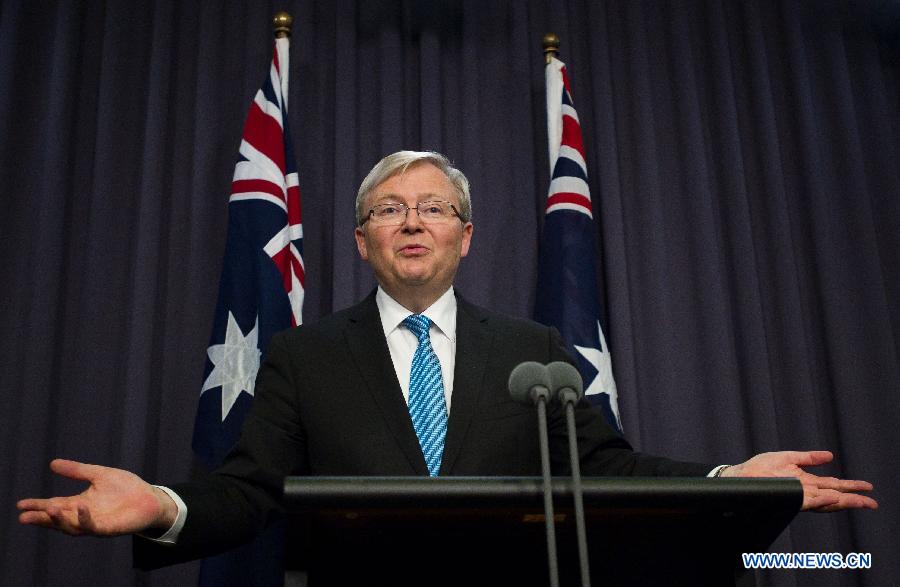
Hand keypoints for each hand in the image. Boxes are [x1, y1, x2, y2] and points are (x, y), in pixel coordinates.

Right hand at [17, 459, 176, 535]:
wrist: (150, 498)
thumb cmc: (125, 488)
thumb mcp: (98, 475)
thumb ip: (77, 470)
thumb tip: (52, 463)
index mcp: (79, 503)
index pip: (54, 505)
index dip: (38, 506)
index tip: (20, 504)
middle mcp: (84, 515)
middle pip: (58, 519)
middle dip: (41, 518)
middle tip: (24, 516)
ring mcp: (95, 523)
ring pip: (71, 526)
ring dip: (60, 519)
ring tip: (50, 508)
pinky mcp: (108, 528)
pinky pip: (93, 526)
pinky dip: (84, 519)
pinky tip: (80, 507)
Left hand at [721, 451, 877, 511]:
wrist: (739, 476)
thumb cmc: (759, 468)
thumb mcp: (787, 457)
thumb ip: (809, 457)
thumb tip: (830, 456)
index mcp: (806, 482)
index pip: (833, 485)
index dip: (851, 487)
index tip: (868, 487)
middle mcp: (804, 491)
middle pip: (834, 497)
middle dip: (853, 500)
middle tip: (872, 502)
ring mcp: (797, 496)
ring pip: (824, 502)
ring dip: (841, 502)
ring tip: (858, 501)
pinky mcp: (788, 498)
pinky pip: (807, 501)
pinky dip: (821, 500)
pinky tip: (832, 497)